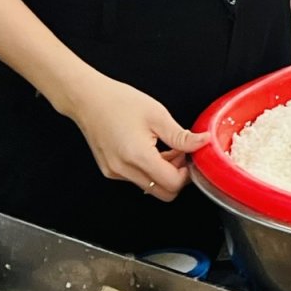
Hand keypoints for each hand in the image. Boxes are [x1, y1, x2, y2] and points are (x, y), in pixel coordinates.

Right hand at [57, 72, 204, 198]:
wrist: (88, 99)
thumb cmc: (118, 102)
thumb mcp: (157, 115)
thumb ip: (182, 136)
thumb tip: (203, 142)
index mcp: (137, 157)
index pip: (172, 184)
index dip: (187, 173)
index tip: (190, 157)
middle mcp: (123, 170)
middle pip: (162, 192)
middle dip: (177, 177)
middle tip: (181, 154)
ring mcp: (114, 172)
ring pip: (150, 186)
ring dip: (163, 172)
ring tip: (166, 147)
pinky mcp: (110, 170)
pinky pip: (137, 178)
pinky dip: (149, 169)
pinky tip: (151, 149)